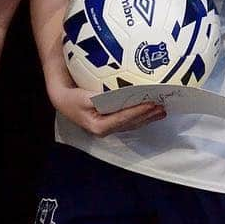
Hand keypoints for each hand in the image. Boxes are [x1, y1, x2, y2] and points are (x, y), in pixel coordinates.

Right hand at [49, 82, 165, 136]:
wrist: (61, 98)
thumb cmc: (72, 96)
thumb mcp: (84, 97)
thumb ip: (101, 98)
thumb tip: (120, 94)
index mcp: (99, 126)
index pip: (124, 119)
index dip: (139, 111)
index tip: (152, 103)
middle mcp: (106, 130)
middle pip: (131, 123)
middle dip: (148, 115)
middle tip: (163, 106)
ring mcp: (108, 127)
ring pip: (132, 123)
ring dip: (147, 117)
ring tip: (162, 109)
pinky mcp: (110, 121)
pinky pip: (128, 119)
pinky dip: (140, 114)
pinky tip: (150, 109)